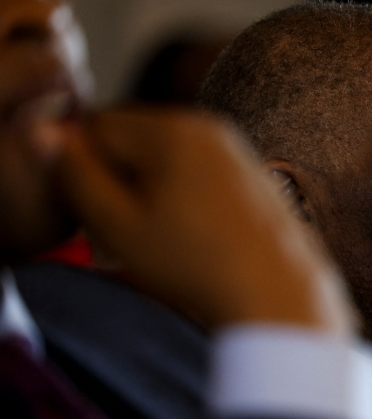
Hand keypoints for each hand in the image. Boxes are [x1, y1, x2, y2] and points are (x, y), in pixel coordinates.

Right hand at [33, 109, 352, 331]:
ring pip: (166, 161)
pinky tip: (185, 244)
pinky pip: (199, 176)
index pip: (97, 126)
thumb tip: (45, 135)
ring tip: (152, 245)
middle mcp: (209, 128)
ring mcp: (237, 150)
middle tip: (118, 236)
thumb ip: (76, 175)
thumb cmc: (198, 265)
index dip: (83, 170)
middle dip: (116, 182)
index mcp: (173, 130)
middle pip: (134, 141)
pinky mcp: (252, 175)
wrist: (278, 292)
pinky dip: (181, 203)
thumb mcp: (119, 225)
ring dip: (147, 196)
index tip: (94, 214)